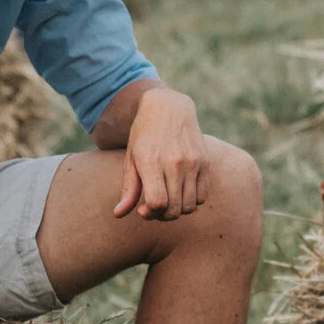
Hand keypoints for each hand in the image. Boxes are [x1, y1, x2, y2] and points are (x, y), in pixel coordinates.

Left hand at [115, 87, 208, 220]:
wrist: (168, 108)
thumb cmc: (144, 135)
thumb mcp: (131, 159)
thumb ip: (128, 189)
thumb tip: (118, 215)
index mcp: (151, 162)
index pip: (157, 202)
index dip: (149, 213)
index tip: (142, 208)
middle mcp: (175, 163)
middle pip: (174, 209)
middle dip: (162, 216)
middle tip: (154, 208)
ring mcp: (193, 163)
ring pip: (189, 206)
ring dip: (177, 210)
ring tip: (167, 201)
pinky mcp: (205, 163)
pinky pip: (202, 196)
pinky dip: (191, 201)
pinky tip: (180, 192)